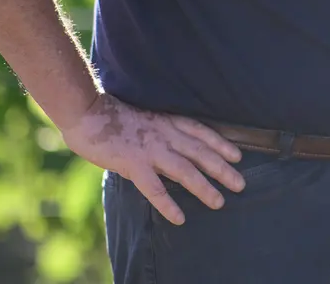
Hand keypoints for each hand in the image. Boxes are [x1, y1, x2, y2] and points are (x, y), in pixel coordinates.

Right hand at [61, 93, 244, 224]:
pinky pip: (156, 189)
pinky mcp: (134, 164)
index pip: (202, 132)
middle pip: (201, 153)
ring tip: (219, 202)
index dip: (222, 144)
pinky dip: (169, 205)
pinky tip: (180, 218)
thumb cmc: (114, 115)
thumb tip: (176, 146)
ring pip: (186, 171)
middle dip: (223, 169)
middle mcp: (165, 135)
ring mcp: (151, 150)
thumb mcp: (147, 117)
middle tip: (240, 184)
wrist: (88, 112)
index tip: (238, 156)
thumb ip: (163, 130)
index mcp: (168, 121)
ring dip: (204, 188)